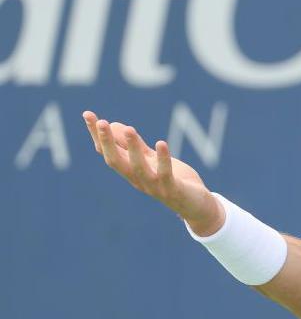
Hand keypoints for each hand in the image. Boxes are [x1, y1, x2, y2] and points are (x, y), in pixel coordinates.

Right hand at [83, 110, 223, 235]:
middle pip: (116, 161)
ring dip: (133, 148)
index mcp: (130, 170)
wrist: (195, 204)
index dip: (97, 135)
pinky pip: (165, 174)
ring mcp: (153, 186)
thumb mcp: (150, 160)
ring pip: (138, 168)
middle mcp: (137, 179)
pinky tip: (161, 143)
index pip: (108, 152)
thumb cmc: (171, 179)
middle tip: (101, 122)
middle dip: (107, 142)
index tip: (88, 114)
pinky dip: (163, 159)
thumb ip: (134, 146)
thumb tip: (113, 125)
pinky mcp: (171, 189)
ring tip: (129, 129)